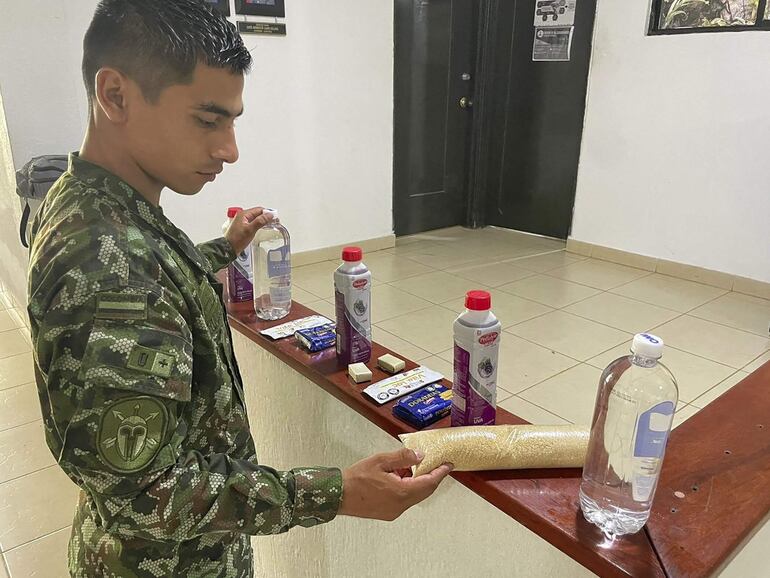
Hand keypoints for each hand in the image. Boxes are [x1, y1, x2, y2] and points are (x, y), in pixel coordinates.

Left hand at [224, 207, 273, 254]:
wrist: (229, 248)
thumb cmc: (237, 239)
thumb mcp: (250, 230)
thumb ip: (260, 221)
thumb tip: (269, 215)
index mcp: (244, 214)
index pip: (259, 210)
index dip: (268, 213)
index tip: (275, 217)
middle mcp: (243, 216)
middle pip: (258, 213)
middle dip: (267, 216)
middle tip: (275, 221)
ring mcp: (243, 222)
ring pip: (256, 218)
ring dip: (264, 220)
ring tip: (271, 224)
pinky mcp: (244, 227)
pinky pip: (254, 223)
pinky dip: (260, 224)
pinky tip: (264, 227)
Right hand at [338, 448, 452, 520]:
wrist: (338, 496)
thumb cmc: (356, 479)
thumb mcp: (380, 461)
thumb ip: (402, 457)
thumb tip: (419, 455)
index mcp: (401, 492)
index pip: (428, 483)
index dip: (440, 473)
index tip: (448, 465)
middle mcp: (401, 505)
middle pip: (424, 491)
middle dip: (430, 477)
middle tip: (435, 464)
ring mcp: (394, 511)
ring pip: (414, 495)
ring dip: (416, 481)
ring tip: (407, 466)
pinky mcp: (388, 513)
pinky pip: (404, 499)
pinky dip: (406, 488)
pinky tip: (397, 477)